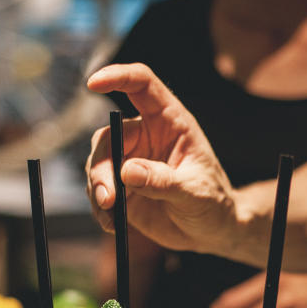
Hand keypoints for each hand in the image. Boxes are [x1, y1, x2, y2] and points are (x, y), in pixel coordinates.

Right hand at [85, 64, 241, 257]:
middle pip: (109, 136)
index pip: (141, 85)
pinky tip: (112, 225)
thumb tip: (126, 171)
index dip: (117, 77)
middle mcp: (146, 135)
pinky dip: (100, 208)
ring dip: (98, 189)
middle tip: (108, 199)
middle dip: (102, 167)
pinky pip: (98, 190)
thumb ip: (163, 182)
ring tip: (111, 215)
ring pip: (97, 163)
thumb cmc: (213, 203)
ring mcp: (130, 161)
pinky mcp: (121, 187)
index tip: (93, 84)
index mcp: (170, 121)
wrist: (211, 230)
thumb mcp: (195, 193)